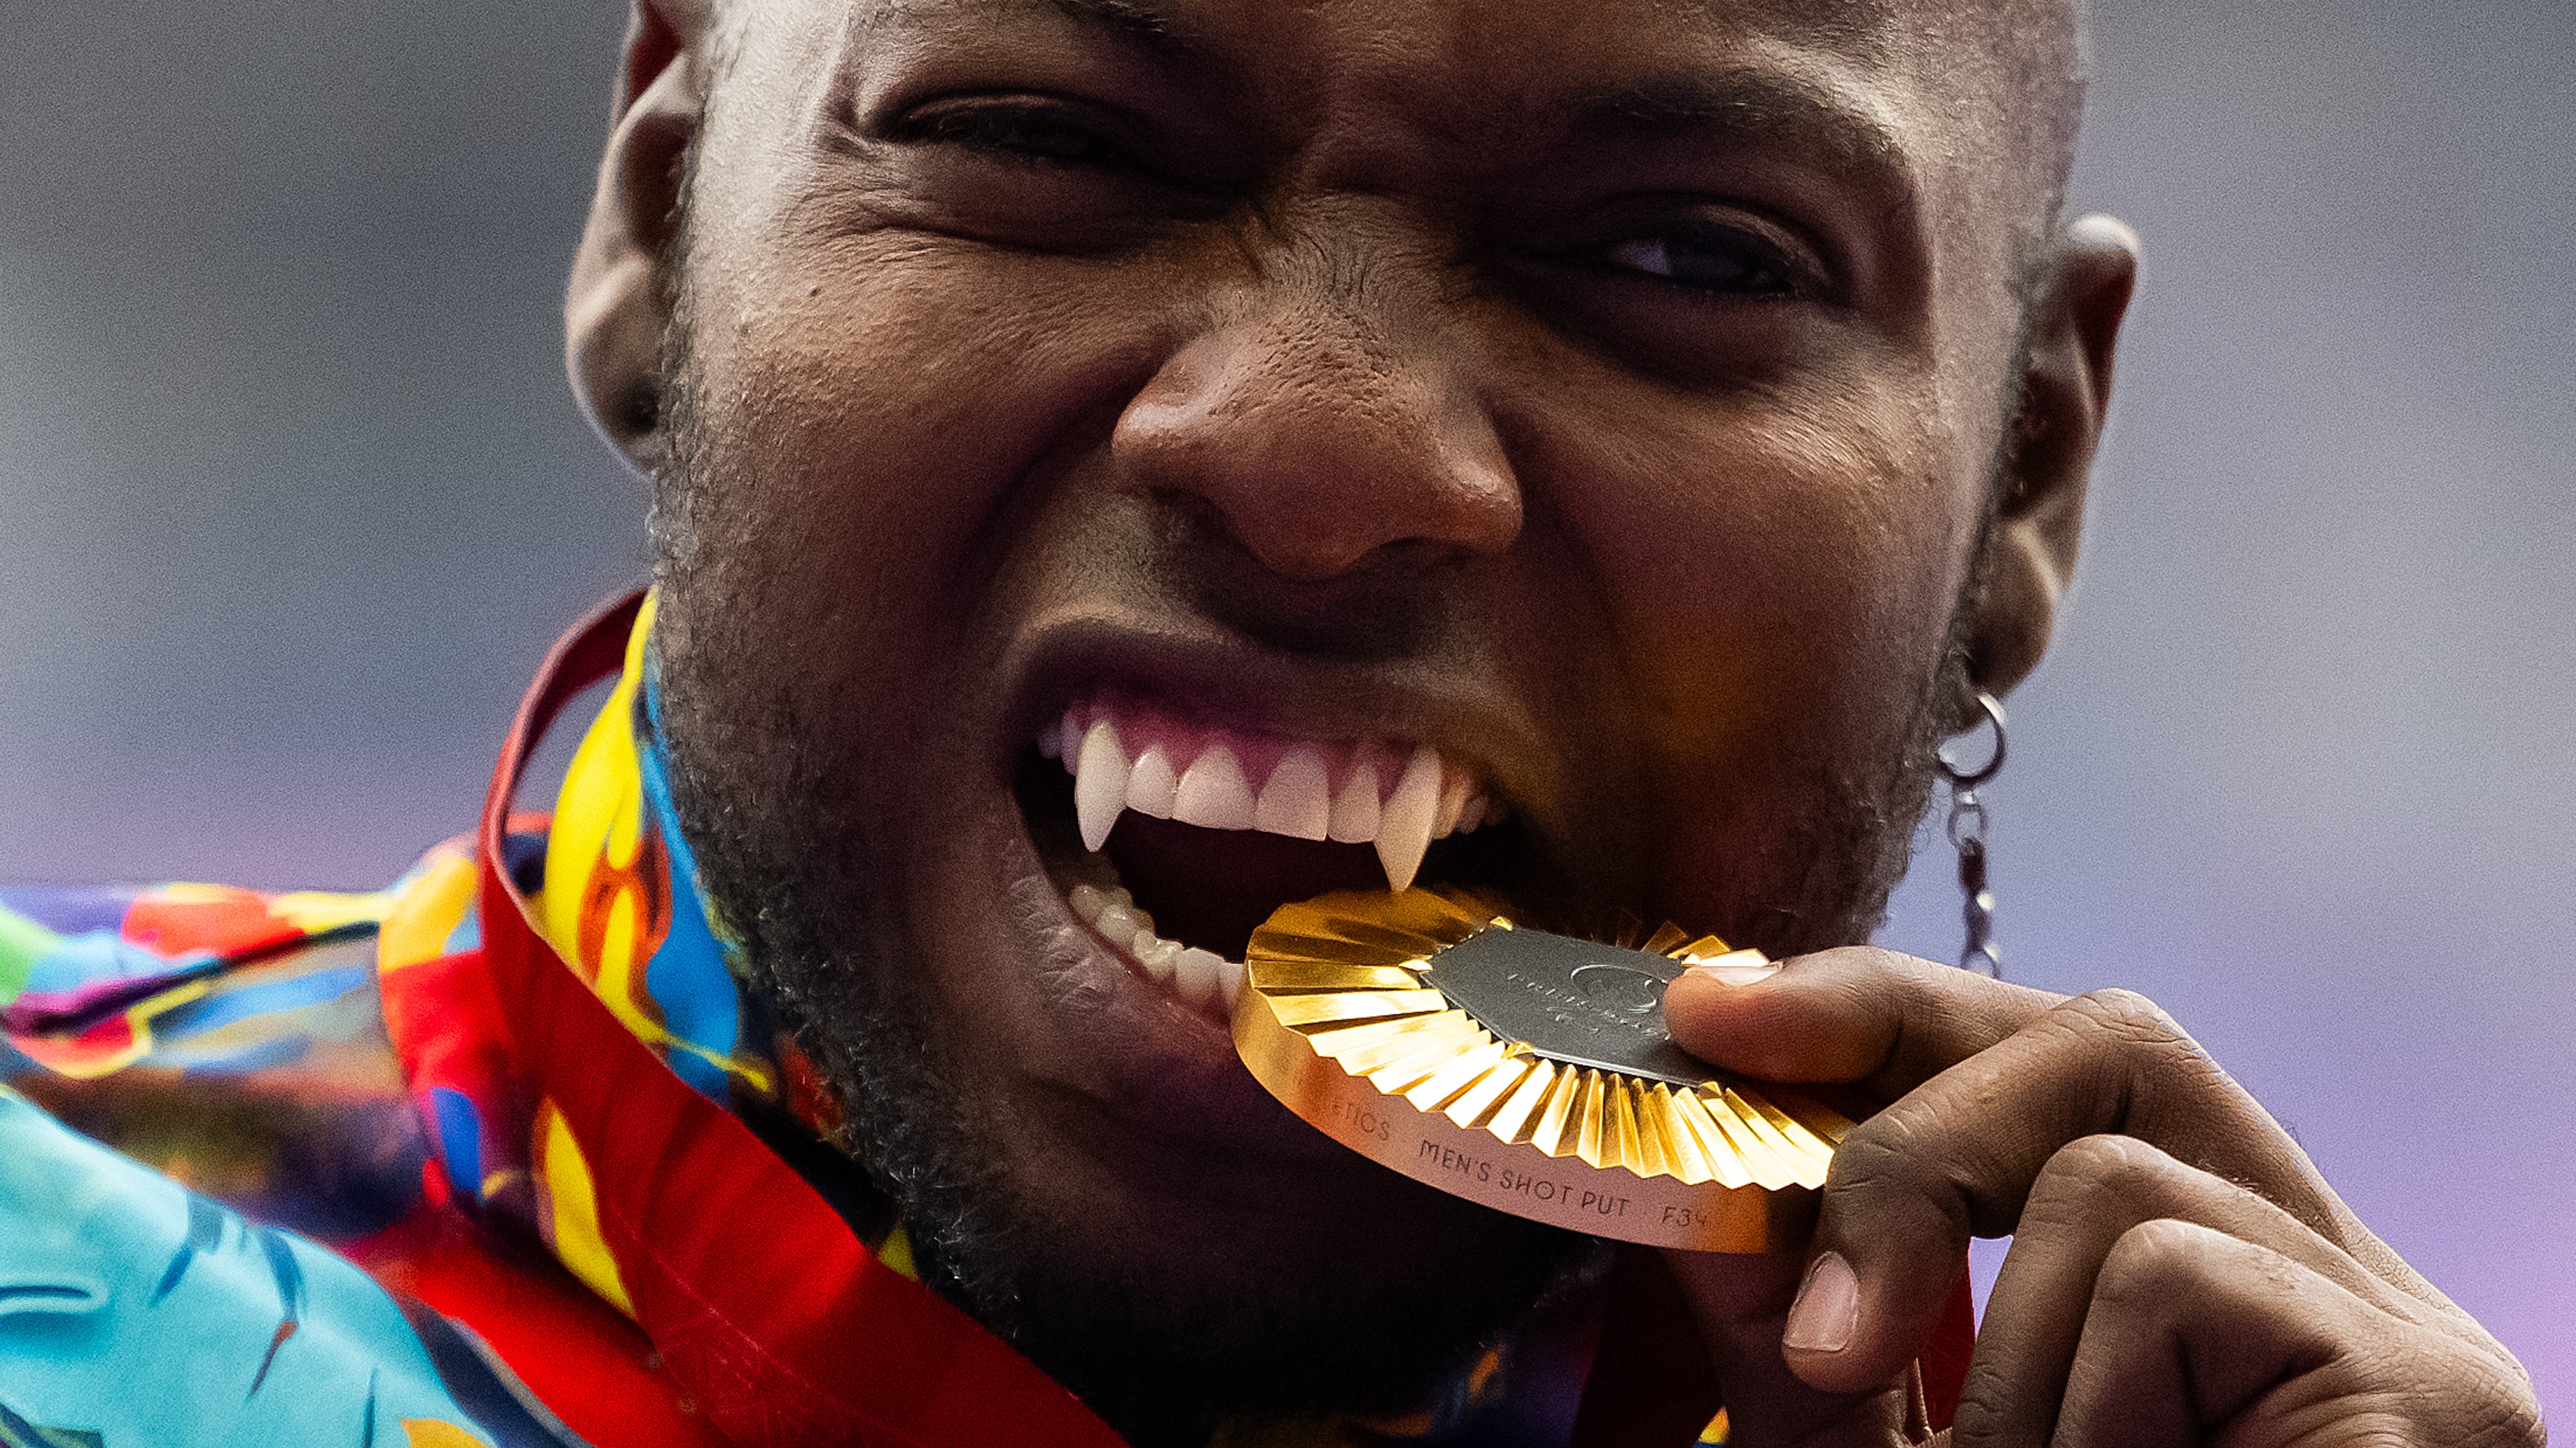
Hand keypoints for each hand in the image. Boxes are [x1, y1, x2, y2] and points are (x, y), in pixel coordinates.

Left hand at [1654, 947, 2543, 1447]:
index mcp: (2210, 1287)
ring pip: (2116, 1179)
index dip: (1885, 1015)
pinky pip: (2180, 1281)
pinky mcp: (2427, 1390)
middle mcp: (2324, 1274)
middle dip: (1916, 1140)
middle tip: (1825, 1327)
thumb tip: (1698, 1201)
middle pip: (2112, 1043)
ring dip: (2010, 1373)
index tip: (1714, 1011)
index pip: (2063, 1062)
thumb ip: (1809, 1349)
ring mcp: (2399, 1330)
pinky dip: (2089, 1412)